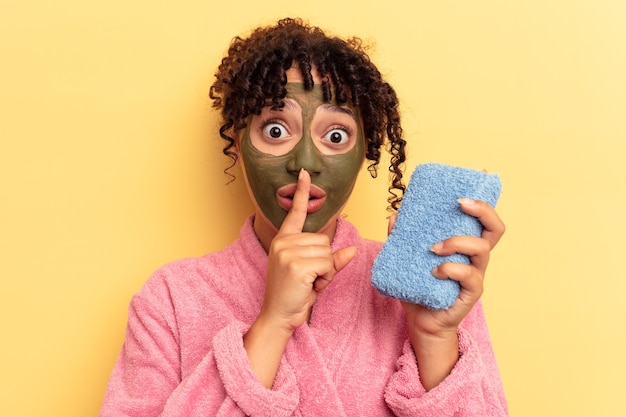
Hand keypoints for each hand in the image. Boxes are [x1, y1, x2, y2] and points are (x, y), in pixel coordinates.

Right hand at [260, 169, 355, 331]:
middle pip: (324, 240)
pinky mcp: (295, 264)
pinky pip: (327, 264)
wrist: (279, 316)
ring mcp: (287, 252)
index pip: (295, 212)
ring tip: (308, 283)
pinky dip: (325, 278)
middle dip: (324, 262)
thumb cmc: (295, 295)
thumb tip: (352, 250)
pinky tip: (309, 286)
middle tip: (309, 278)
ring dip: (325, 271)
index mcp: (284, 240)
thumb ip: (331, 260)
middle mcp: (283, 242)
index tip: (304, 173)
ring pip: (327, 253)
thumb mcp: (315, 274)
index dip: (301, 193)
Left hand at [388, 198, 504, 388]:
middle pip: (495, 229)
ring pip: (482, 249)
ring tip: (433, 248)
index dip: (485, 200)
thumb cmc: (418, 287)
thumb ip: (401, 237)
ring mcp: (475, 274)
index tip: (474, 183)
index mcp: (464, 244)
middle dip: (483, 211)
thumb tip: (395, 216)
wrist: (420, 321)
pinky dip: (451, 269)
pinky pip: (470, 276)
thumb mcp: (406, 258)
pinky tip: (434, 272)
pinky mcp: (471, 293)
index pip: (483, 219)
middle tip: (460, 204)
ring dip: (457, 242)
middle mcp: (475, 257)